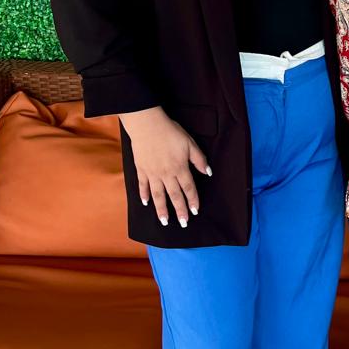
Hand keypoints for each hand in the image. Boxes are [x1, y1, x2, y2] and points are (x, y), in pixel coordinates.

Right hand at [119, 106, 210, 228]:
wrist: (147, 125)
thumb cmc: (170, 132)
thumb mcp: (190, 143)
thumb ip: (199, 159)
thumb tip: (208, 172)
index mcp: (180, 168)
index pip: (188, 188)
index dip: (192, 201)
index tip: (195, 211)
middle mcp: (166, 174)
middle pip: (174, 196)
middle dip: (179, 211)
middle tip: (183, 223)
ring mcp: (152, 173)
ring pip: (158, 195)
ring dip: (161, 209)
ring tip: (164, 221)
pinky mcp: (141, 169)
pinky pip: (143, 185)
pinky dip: (144, 195)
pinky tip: (146, 203)